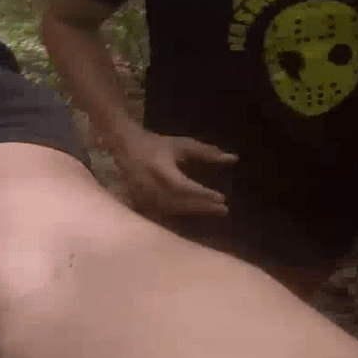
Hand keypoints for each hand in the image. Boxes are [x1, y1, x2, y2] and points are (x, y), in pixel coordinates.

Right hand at [106, 124, 237, 217]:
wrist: (125, 146)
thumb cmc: (156, 144)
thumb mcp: (182, 145)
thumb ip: (207, 152)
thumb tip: (233, 159)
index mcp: (160, 168)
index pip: (183, 186)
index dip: (202, 193)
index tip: (222, 197)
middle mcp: (150, 184)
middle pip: (179, 202)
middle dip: (203, 206)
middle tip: (224, 209)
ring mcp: (143, 196)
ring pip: (172, 210)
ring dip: (194, 211)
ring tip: (215, 210)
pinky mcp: (140, 202)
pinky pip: (164, 213)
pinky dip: (181, 214)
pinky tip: (196, 212)